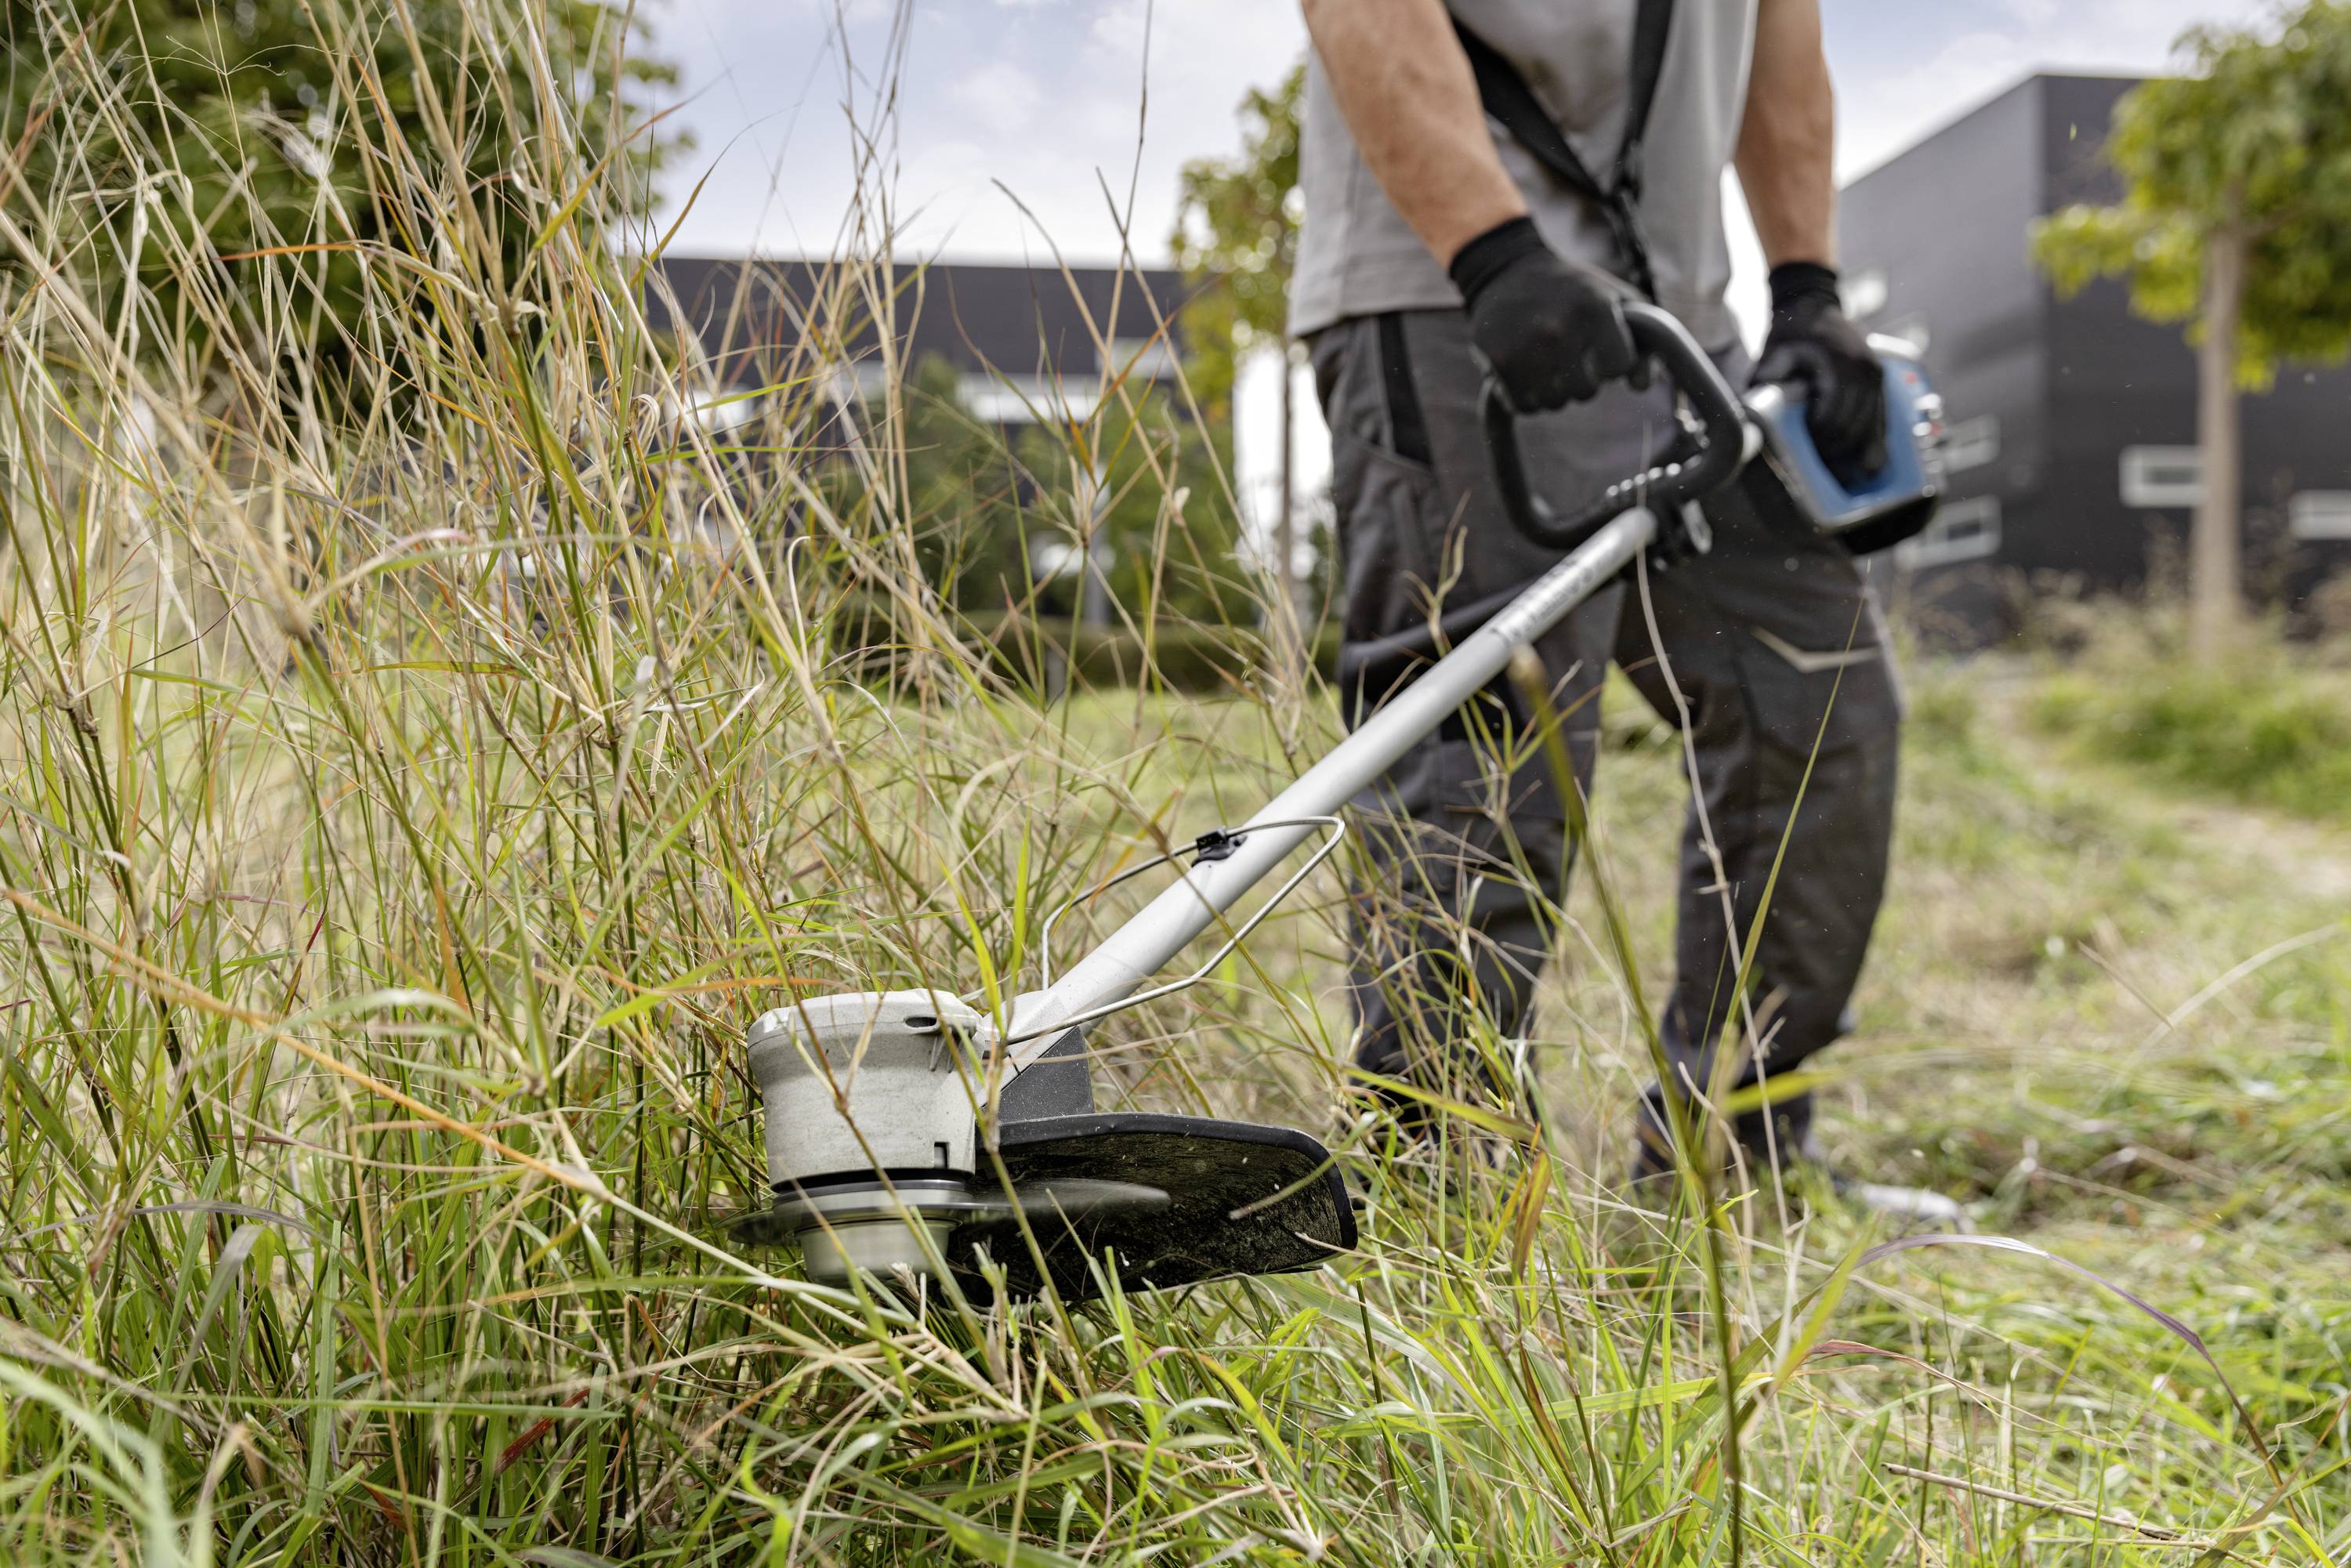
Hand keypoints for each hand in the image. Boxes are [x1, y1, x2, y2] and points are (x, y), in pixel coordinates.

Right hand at [1450, 216, 1641, 412]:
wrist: (1507, 270)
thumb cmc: (1572, 288)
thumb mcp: (1615, 298)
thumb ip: (1644, 338)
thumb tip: (1641, 386)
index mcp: (1594, 308)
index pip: (1618, 367)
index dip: (1611, 361)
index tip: (1600, 346)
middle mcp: (1560, 329)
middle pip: (1586, 391)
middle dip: (1582, 378)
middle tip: (1569, 353)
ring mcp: (1527, 348)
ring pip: (1555, 402)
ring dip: (1554, 389)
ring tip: (1546, 359)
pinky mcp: (1500, 363)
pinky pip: (1525, 406)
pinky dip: (1527, 395)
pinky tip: (1526, 369)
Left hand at [1754, 261, 1886, 478]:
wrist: (1812, 302)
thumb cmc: (1787, 332)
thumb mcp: (1772, 354)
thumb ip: (1766, 385)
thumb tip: (1754, 421)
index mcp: (1838, 363)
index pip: (1833, 415)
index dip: (1821, 439)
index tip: (1808, 451)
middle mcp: (1864, 368)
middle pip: (1855, 425)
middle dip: (1839, 452)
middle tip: (1823, 470)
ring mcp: (1876, 373)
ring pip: (1874, 425)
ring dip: (1859, 452)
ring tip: (1844, 474)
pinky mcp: (1881, 378)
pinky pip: (1883, 417)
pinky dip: (1875, 440)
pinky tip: (1868, 464)